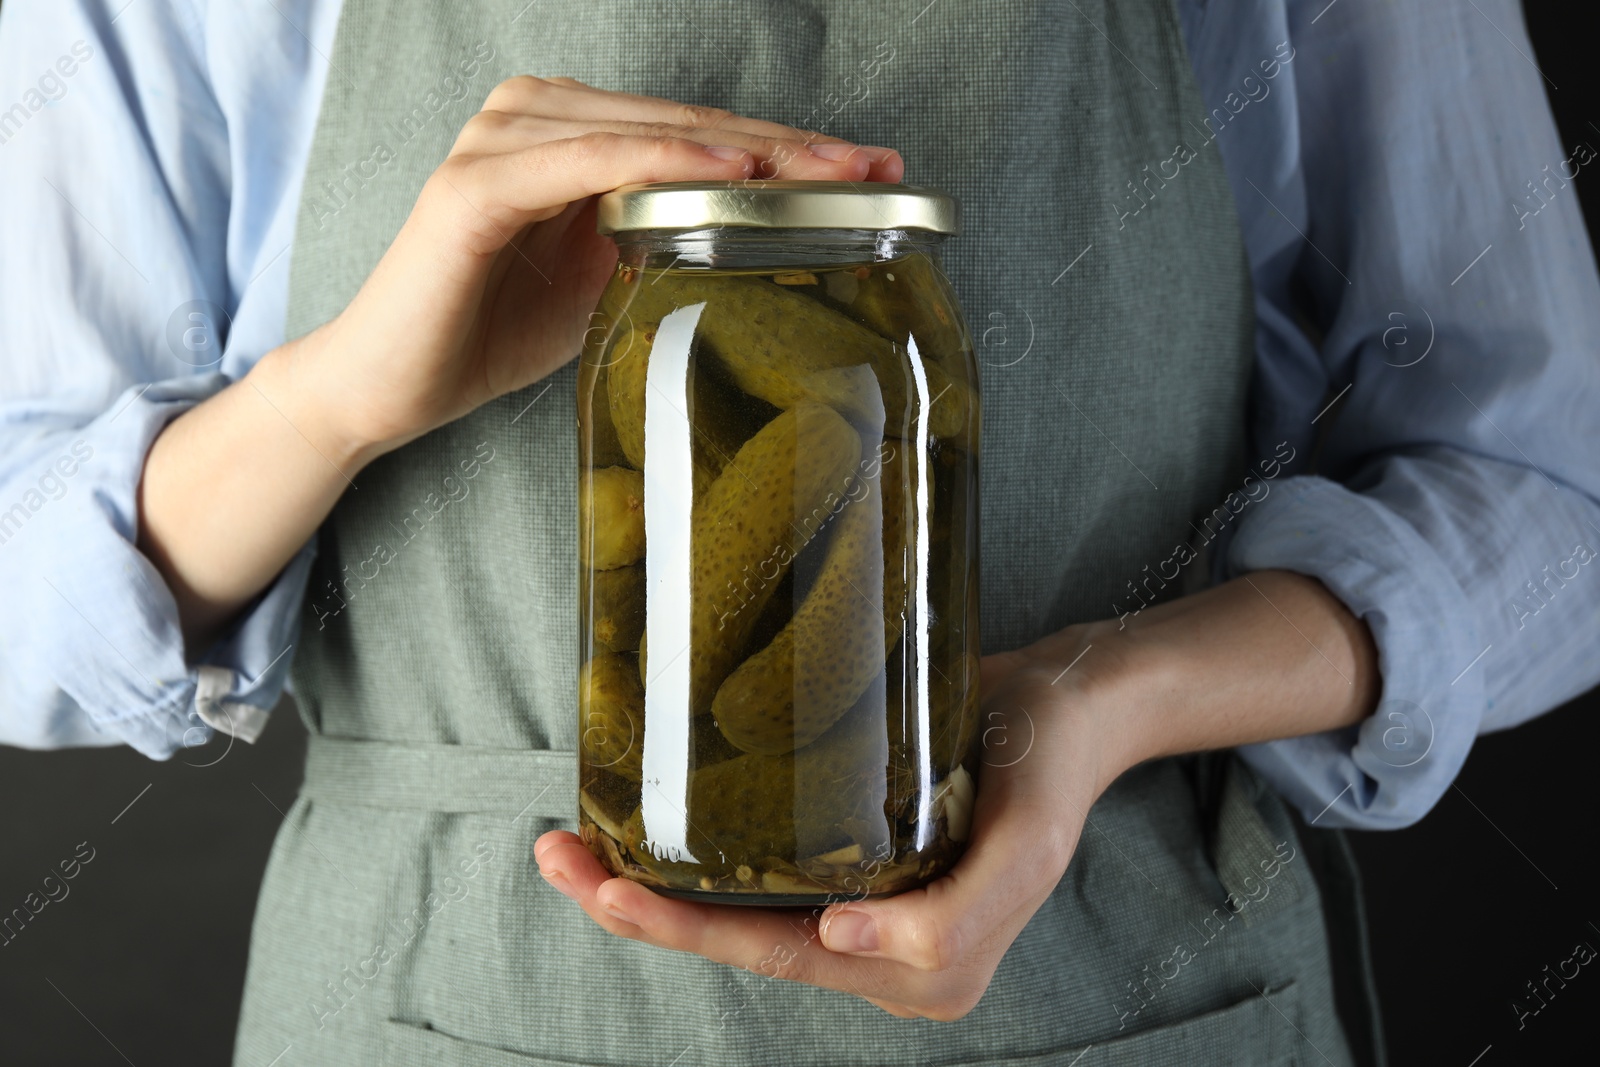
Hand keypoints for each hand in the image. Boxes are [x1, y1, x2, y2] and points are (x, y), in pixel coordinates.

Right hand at [275, 75, 903, 462]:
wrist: (390, 385)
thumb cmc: (491, 331)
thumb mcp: (605, 280)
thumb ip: (664, 241)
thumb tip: (755, 244)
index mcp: (574, 134)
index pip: (704, 136)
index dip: (792, 155)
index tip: (874, 175)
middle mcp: (538, 116)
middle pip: (694, 124)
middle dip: (793, 152)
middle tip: (877, 171)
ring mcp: (503, 141)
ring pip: (654, 132)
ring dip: (748, 154)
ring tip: (829, 177)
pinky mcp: (476, 187)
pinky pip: (587, 162)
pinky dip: (660, 163)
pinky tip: (729, 178)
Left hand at [536, 621, 1131, 1020]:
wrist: (1069, 705)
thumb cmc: (1048, 765)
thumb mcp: (1026, 843)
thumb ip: (954, 914)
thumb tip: (847, 940)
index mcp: (923, 966)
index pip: (781, 955)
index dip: (687, 931)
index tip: (611, 895)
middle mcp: (882, 952)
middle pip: (742, 942)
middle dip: (643, 911)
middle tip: (560, 859)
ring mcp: (863, 911)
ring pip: (740, 916)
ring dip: (652, 890)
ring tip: (572, 849)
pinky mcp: (853, 864)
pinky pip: (761, 880)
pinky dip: (694, 863)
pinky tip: (639, 835)